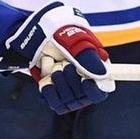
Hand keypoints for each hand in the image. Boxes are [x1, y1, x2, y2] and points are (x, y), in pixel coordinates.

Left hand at [0, 2, 114, 113]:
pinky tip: (47, 79)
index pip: (100, 92)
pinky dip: (49, 90)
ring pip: (68, 101)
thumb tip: (101, 74)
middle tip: (64, 63)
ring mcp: (70, 91)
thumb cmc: (61, 36)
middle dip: (71, 79)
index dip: (93, 90)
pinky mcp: (55, 94)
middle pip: (82, 97)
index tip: (85, 81)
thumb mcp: (75, 42)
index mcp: (96, 71)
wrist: (38, 36)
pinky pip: (55, 103)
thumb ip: (88, 58)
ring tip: (55, 67)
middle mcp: (84, 84)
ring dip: (59, 82)